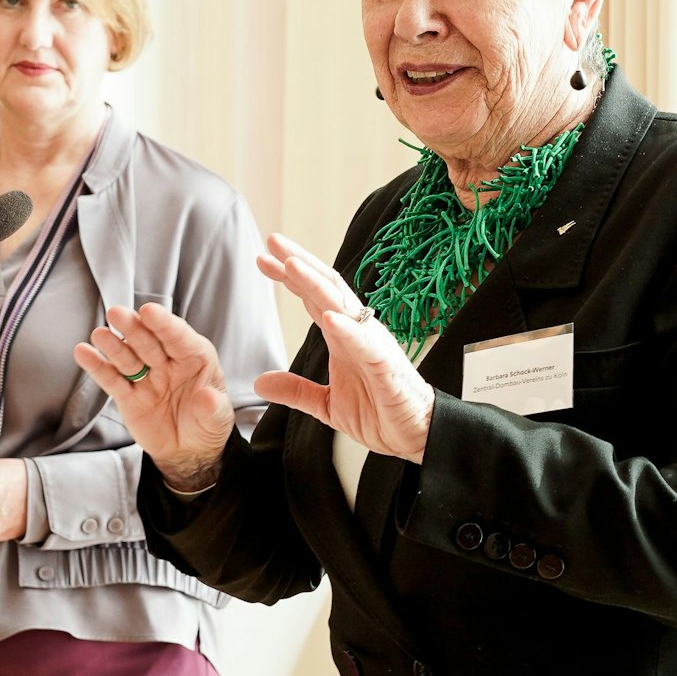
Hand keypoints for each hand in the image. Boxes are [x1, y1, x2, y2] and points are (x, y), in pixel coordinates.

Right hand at [75, 303, 234, 489]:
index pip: (178, 336)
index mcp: (194, 358)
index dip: (163, 324)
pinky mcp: (127, 396)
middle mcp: (167, 362)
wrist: (187, 451)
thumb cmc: (206, 425)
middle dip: (133, 327)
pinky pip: (111, 379)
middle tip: (117, 314)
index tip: (149, 311)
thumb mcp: (217, 419)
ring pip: (127, 357)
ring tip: (100, 335)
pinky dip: (97, 367)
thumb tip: (207, 398)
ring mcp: (145, 377)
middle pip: (148, 341)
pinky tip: (84, 353)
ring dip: (112, 345)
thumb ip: (212, 408)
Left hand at [255, 233, 433, 462]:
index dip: (290, 276)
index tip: (263, 258)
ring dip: (316, 284)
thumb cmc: (380, 412)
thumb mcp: (327, 405)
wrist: (416, 435)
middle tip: (273, 241)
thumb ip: (296, 390)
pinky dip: (347, 330)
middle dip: (299, 263)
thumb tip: (260, 382)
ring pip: (343, 306)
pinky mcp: (387, 367)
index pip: (313, 296)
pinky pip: (366, 345)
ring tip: (291, 266)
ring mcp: (373, 345)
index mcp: (343, 336)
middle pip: (327, 287)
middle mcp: (358, 332)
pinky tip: (328, 318)